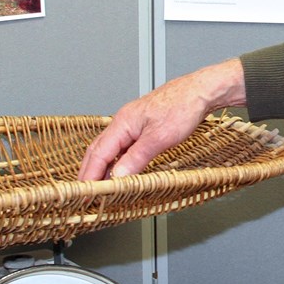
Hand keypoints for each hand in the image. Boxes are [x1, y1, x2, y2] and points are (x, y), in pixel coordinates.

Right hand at [78, 59, 246, 180]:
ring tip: (97, 185)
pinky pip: (121, 146)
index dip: (90, 175)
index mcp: (123, 123)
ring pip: (109, 148)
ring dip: (101, 166)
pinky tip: (118, 168)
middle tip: (84, 192)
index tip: (85, 192)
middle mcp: (124, 122)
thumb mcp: (159, 138)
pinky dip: (115, 160)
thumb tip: (119, 176)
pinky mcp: (142, 126)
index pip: (99, 153)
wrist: (200, 91)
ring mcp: (132, 124)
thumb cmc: (182, 106)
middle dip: (89, 171)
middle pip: (98, 150)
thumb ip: (136, 158)